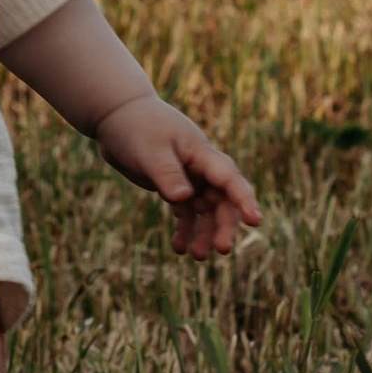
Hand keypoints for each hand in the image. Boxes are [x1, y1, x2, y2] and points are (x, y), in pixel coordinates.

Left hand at [90, 95, 261, 257]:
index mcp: (202, 154)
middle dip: (225, 225)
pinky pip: (186, 213)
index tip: (255, 221)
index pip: (229, 178)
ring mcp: (189, 178)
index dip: (244, 200)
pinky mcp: (174, 187)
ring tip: (196, 256)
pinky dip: (184, 230)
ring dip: (205, 233)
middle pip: (223, 200)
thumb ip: (167, 174)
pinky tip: (178, 248)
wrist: (117, 117)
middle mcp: (201, 167)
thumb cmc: (136, 127)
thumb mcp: (150, 151)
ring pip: (206, 211)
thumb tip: (184, 198)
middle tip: (221, 250)